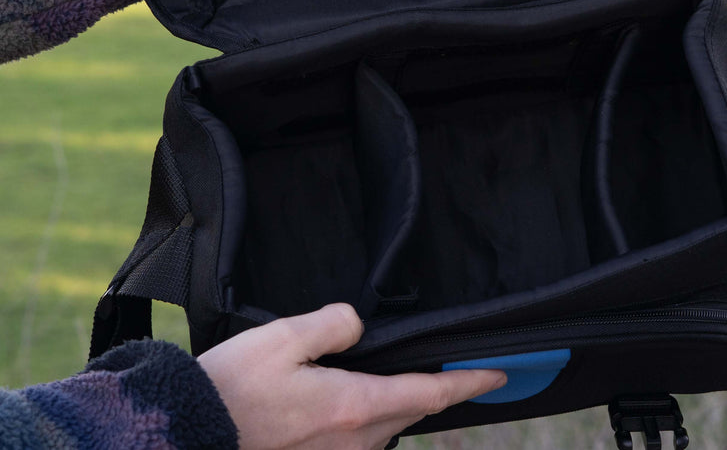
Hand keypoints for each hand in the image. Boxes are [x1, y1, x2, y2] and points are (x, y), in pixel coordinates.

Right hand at [198, 303, 506, 449]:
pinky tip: (348, 392)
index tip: (501, 372)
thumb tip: (358, 325)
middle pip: (410, 411)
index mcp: (353, 405)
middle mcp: (352, 440)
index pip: (430, 394)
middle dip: (434, 389)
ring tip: (399, 373)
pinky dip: (367, 413)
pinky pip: (357, 437)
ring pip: (383, 425)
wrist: (187, 436)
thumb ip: (333, 325)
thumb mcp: (284, 337)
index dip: (470, 382)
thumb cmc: (233, 388)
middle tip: (453, 363)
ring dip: (397, 402)